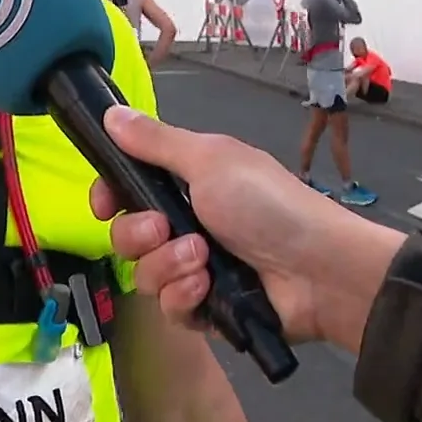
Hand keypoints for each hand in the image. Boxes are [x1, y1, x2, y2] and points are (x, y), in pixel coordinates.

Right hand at [87, 107, 391, 346]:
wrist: (318, 269)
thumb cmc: (266, 203)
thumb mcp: (210, 160)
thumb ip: (156, 142)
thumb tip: (111, 112)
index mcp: (188, 184)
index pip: (128, 191)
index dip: (109, 197)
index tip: (104, 204)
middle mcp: (188, 225)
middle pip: (128, 236)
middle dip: (139, 234)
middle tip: (166, 229)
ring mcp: (196, 270)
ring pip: (146, 275)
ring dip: (168, 265)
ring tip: (203, 261)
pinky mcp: (207, 310)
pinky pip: (171, 308)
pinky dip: (185, 296)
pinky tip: (208, 287)